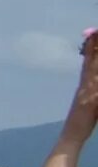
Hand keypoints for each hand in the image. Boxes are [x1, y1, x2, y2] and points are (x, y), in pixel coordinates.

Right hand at [63, 32, 97, 146]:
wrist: (71, 135)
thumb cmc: (82, 122)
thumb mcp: (86, 103)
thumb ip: (90, 92)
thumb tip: (92, 83)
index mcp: (83, 86)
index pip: (88, 62)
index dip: (90, 48)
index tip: (93, 33)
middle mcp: (84, 86)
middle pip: (90, 62)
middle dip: (94, 46)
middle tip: (95, 31)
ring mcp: (86, 93)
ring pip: (94, 71)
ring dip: (95, 56)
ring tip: (96, 41)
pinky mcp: (90, 102)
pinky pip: (95, 88)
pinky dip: (95, 78)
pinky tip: (96, 70)